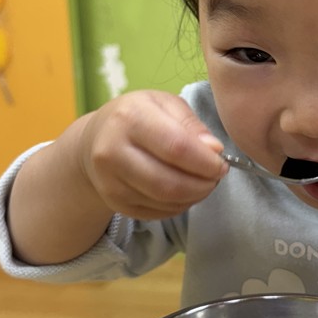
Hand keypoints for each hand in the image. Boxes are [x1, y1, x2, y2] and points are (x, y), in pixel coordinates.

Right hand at [78, 90, 226, 219]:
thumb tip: (215, 150)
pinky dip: (178, 206)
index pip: (177, 147)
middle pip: (169, 182)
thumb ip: (192, 125)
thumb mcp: (165, 104)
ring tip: (203, 184)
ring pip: (164, 201)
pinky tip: (184, 192)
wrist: (96, 138)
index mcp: (130, 117)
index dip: (206, 162)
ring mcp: (109, 180)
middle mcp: (113, 150)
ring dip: (193, 197)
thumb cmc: (139, 115)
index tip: (221, 164)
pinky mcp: (113, 201)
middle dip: (202, 185)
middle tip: (215, 178)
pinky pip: (156, 213)